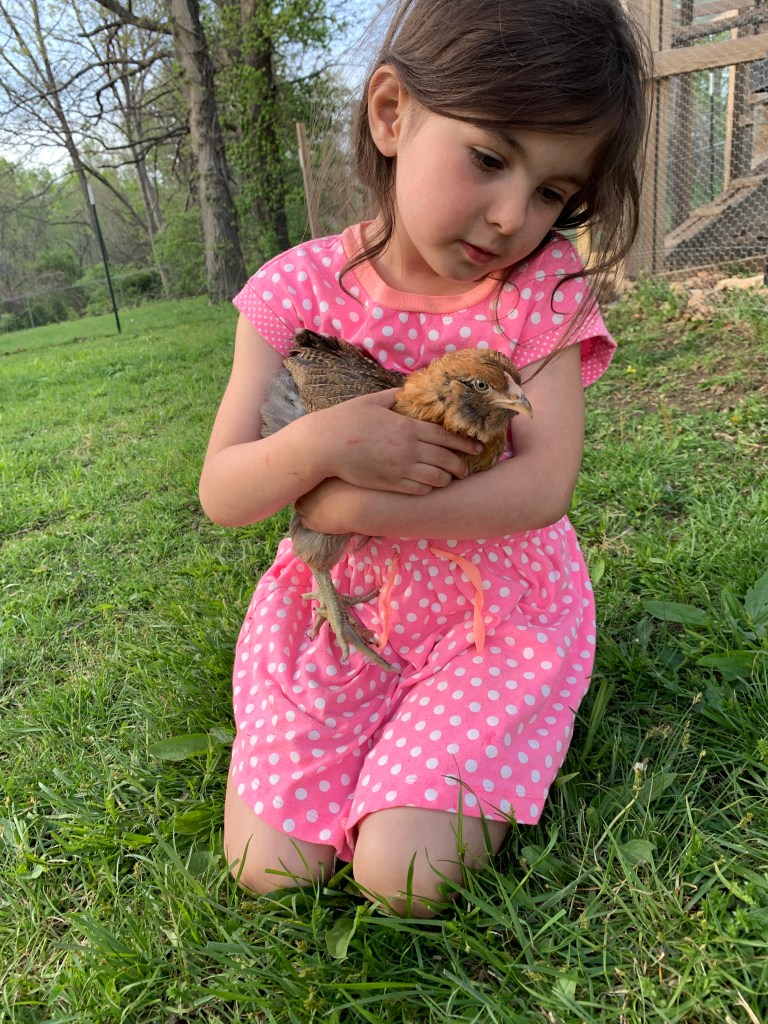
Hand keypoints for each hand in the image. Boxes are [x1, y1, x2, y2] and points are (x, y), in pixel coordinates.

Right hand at [314, 389, 481, 494]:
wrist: (324, 446)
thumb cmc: (345, 420)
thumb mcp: (371, 401)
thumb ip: (392, 397)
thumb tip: (404, 390)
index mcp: (407, 427)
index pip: (445, 436)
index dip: (464, 443)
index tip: (477, 447)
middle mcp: (408, 449)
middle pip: (446, 459)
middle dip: (461, 465)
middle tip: (467, 468)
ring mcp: (400, 468)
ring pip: (436, 478)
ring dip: (447, 479)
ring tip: (450, 479)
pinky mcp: (389, 483)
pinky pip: (418, 489)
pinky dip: (429, 488)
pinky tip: (430, 486)